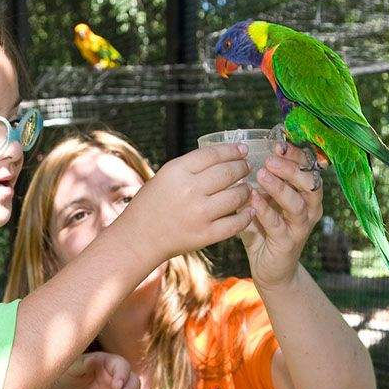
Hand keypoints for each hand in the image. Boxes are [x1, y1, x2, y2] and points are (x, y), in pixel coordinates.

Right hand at [120, 143, 253, 261]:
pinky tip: (249, 210)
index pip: (213, 154)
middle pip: (228, 172)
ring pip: (236, 196)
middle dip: (243, 168)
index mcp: (177, 171)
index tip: (242, 150)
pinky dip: (246, 216)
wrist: (139, 238)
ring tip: (246, 189)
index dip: (232, 150)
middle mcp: (189, 190)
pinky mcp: (205, 235)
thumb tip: (222, 157)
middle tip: (246, 168)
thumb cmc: (151, 204)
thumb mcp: (165, 177)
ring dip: (246, 191)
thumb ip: (190, 167)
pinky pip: (235, 223)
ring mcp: (199, 214)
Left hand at [241, 140, 323, 288]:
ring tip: (262, 175)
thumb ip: (258, 183)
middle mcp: (309, 208)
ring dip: (280, 187)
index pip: (307, 168)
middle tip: (270, 159)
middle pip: (309, 182)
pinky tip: (253, 200)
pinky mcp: (288, 243)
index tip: (278, 145)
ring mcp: (300, 226)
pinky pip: (278, 224)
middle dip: (291, 168)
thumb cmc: (266, 230)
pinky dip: (266, 211)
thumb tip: (240, 157)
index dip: (295, 155)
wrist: (271, 268)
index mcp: (305, 193)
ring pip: (297, 203)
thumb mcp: (264, 201)